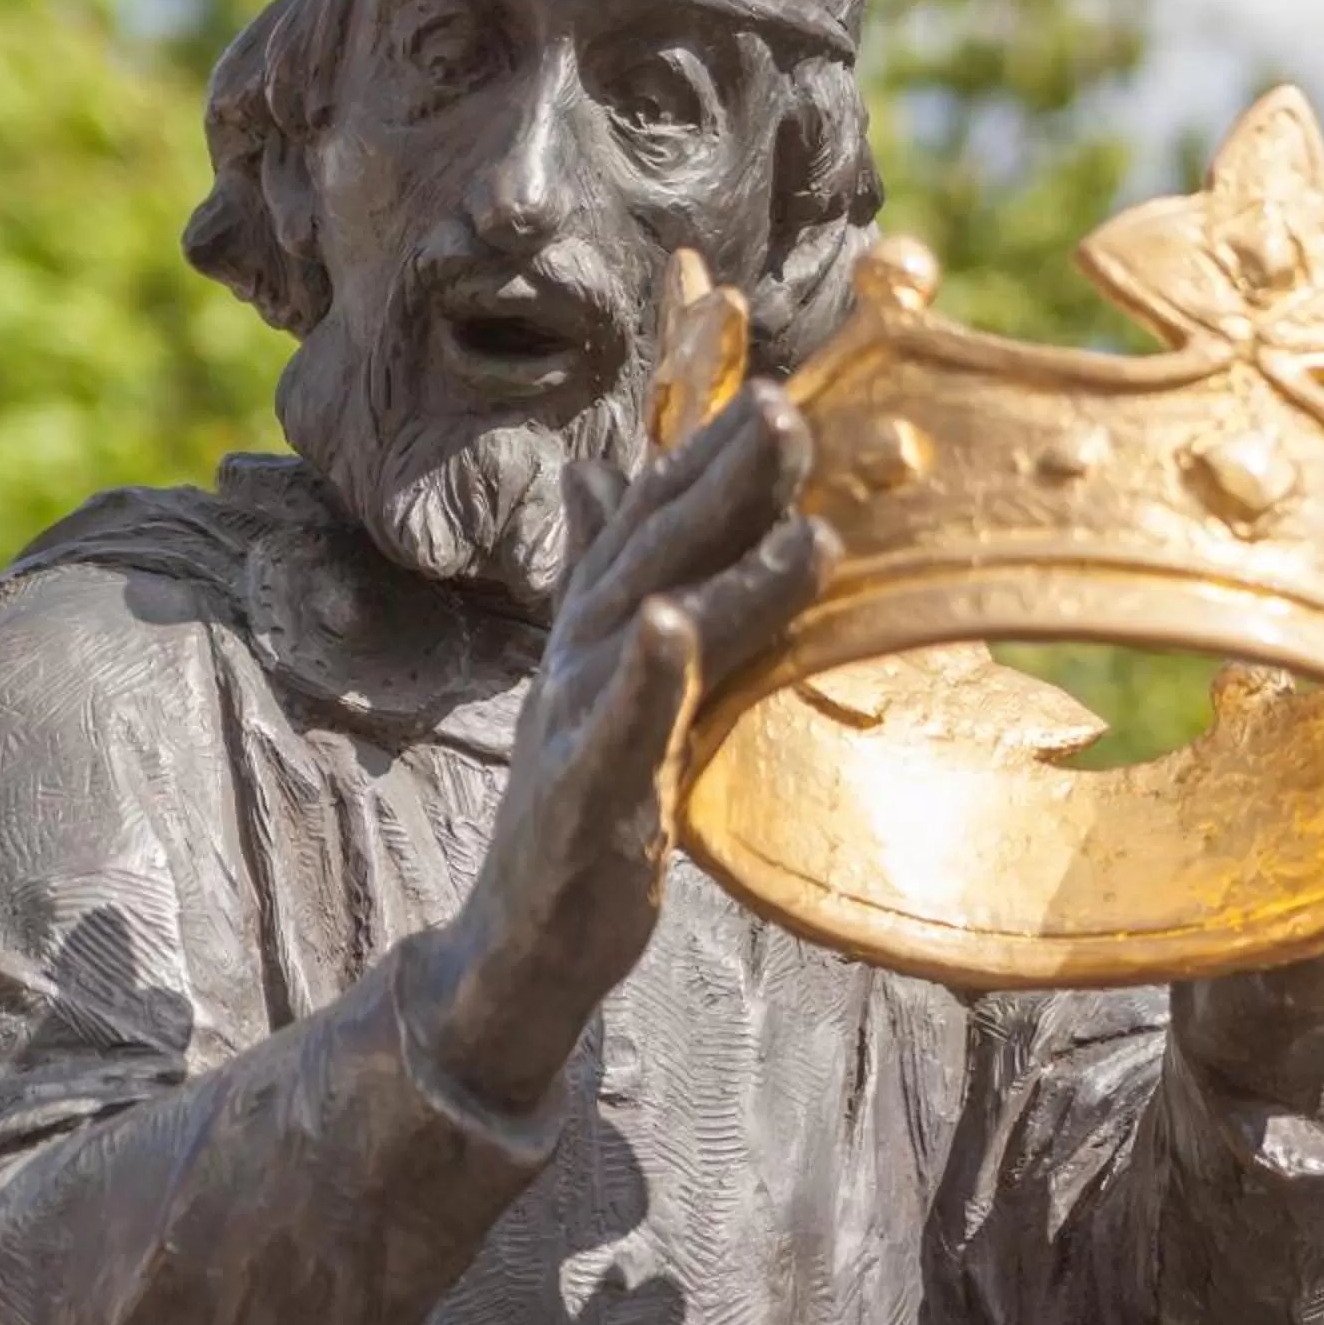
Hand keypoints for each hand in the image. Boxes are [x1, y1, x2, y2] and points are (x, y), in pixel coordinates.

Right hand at [429, 384, 832, 1108]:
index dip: (706, 448)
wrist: (522, 937)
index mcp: (599, 622)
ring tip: (801, 521)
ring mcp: (581, 720)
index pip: (655, 514)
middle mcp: (584, 653)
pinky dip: (647, 677)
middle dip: (722, 478)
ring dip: (724, 568)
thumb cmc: (578, 798)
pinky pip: (619, 729)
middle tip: (789, 412)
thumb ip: (608, 564)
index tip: (778, 387)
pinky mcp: (586, 797)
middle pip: (656, 547)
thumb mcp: (602, 667)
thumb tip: (595, 466)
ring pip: (653, 625)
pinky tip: (673, 627)